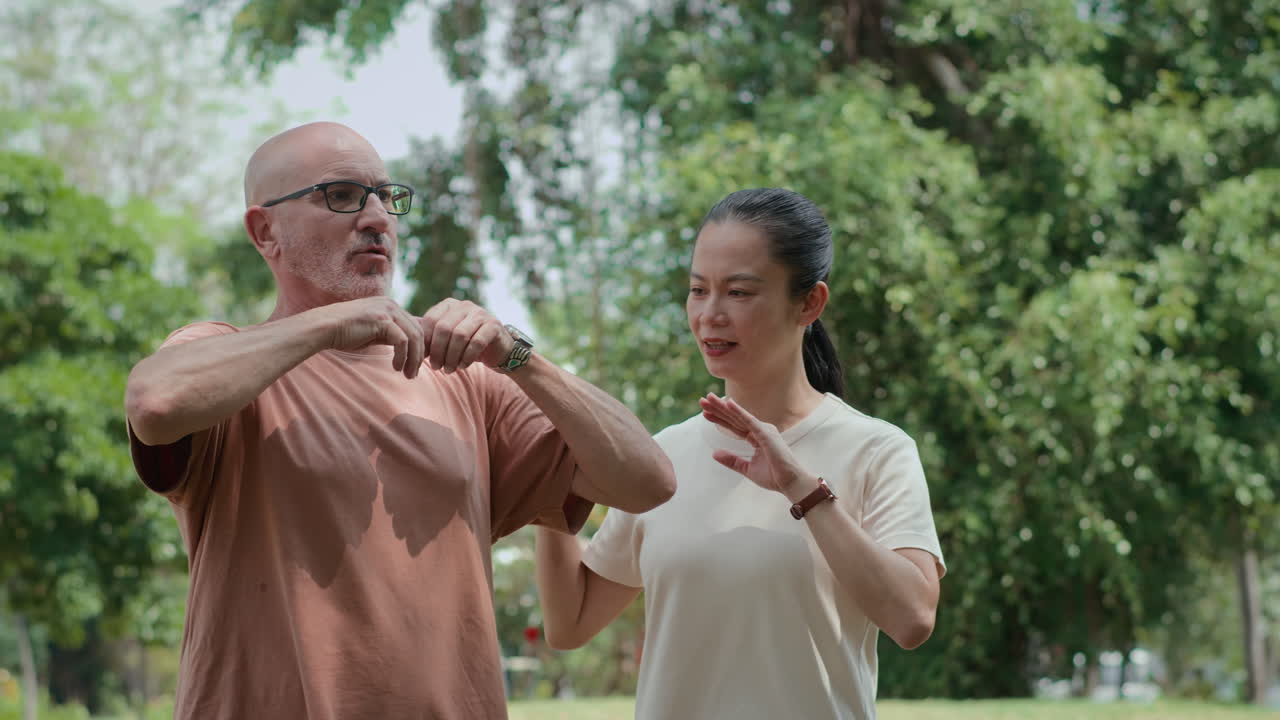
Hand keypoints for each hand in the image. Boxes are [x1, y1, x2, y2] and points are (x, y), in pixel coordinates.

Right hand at [320, 297, 428, 378]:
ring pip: (414, 337)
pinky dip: (403, 357)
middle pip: (418, 332)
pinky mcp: (382, 320)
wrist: (324, 328)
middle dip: (420, 355)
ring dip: (414, 358)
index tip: (417, 364)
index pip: (416, 326)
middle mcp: (392, 305)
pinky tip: (396, 367)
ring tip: (408, 374)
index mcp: (391, 306)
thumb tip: (408, 346)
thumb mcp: (374, 333)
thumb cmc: (345, 333)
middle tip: (413, 374)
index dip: (420, 346)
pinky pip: (402, 341)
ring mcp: (387, 310)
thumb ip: (391, 335)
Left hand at [419, 298, 513, 372]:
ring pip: (460, 335)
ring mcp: (481, 313)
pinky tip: (463, 366)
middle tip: (437, 367)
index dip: (426, 341)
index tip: (424, 358)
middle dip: (438, 351)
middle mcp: (465, 305)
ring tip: (449, 369)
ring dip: (452, 356)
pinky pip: (477, 342)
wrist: (497, 349)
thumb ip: (430, 337)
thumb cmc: (467, 345)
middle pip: (444, 328)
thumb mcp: (446, 339)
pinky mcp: (494, 325)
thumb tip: (407, 344)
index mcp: (450, 305)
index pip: (431, 320)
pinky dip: (467, 357)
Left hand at [699, 393, 813, 497]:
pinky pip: (749, 421)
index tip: (704, 413)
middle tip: (702, 400)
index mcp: (756, 437)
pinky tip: (728, 403)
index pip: (734, 426)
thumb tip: (714, 453)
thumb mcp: (746, 468)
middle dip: (718, 409)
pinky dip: (738, 411)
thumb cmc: (774, 476)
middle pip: (734, 418)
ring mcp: (764, 430)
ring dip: (723, 406)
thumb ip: (731, 460)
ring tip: (708, 398)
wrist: (790, 483)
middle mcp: (760, 430)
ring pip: (739, 416)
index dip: (719, 419)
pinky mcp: (766, 434)